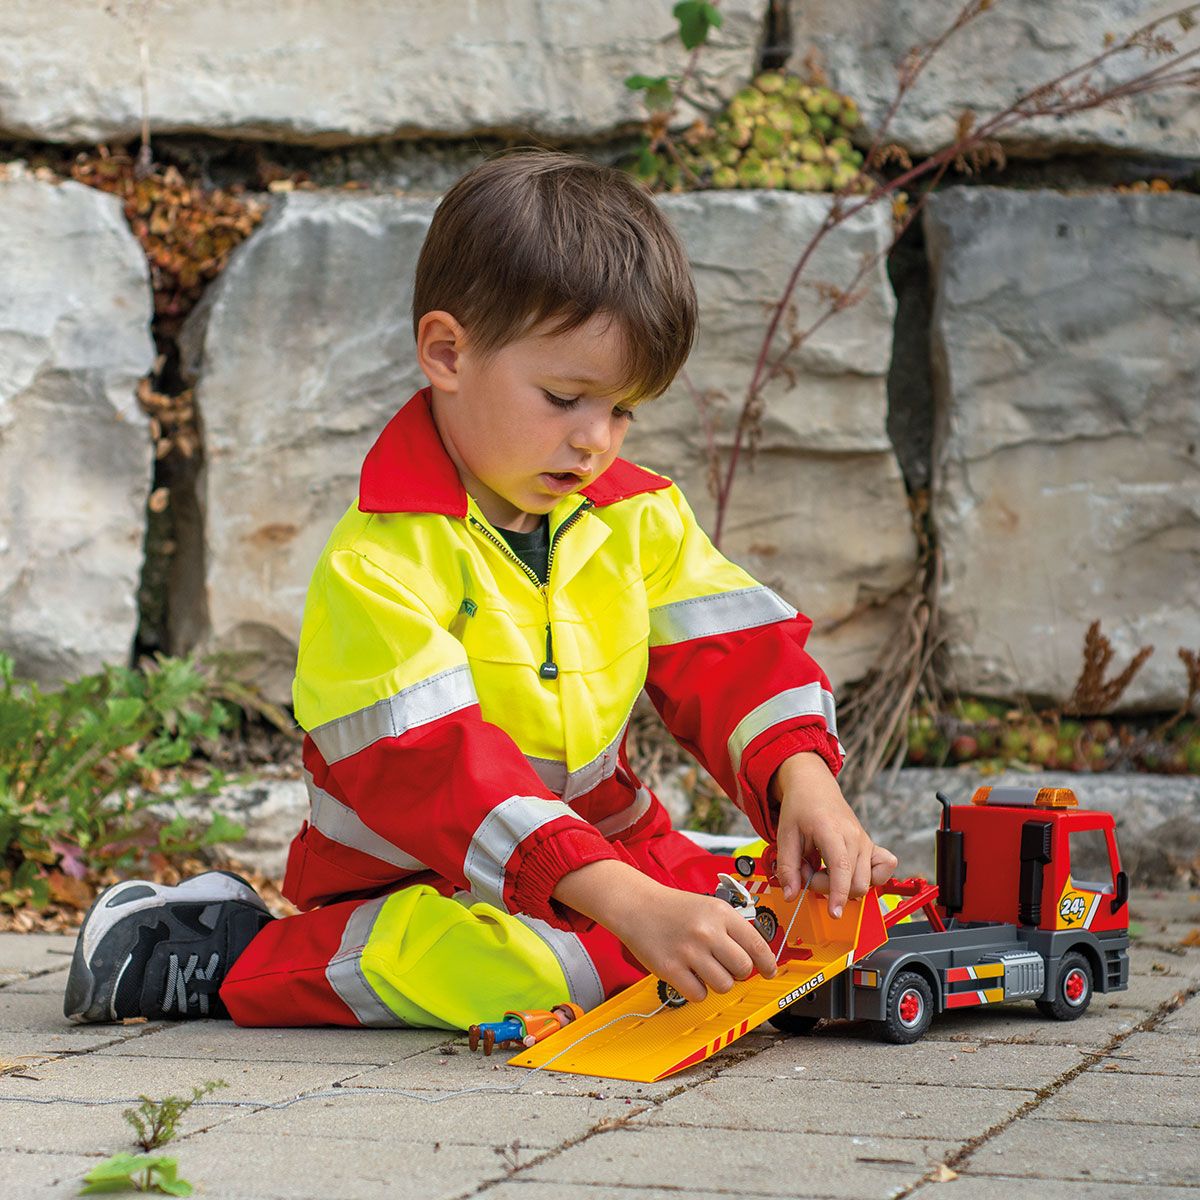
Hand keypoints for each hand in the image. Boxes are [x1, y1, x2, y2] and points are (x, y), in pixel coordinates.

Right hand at [609, 884, 778, 1002]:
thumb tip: (756, 960)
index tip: (769, 972)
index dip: (768, 964)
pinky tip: (689, 975)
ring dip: (718, 982)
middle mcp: (707, 931)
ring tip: (704, 969)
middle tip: (727, 967)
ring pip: (724, 985)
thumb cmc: (674, 908)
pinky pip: (699, 995)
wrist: (637, 905)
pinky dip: (696, 990)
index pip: (757, 945)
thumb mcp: (709, 907)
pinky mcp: (671, 969)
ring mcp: (689, 951)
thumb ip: (732, 929)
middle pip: (743, 969)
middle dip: (739, 973)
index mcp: (721, 913)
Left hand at [770, 752, 897, 917]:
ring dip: (842, 884)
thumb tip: (791, 895)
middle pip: (854, 882)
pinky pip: (883, 869)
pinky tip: (848, 873)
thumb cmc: (801, 807)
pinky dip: (870, 879)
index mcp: (832, 831)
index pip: (842, 869)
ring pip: (866, 881)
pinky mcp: (871, 847)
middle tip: (808, 871)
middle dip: (828, 887)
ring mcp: (866, 843)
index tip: (835, 912)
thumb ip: (787, 867)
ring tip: (822, 867)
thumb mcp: (785, 835)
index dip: (839, 894)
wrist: (814, 787)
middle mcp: (855, 837)